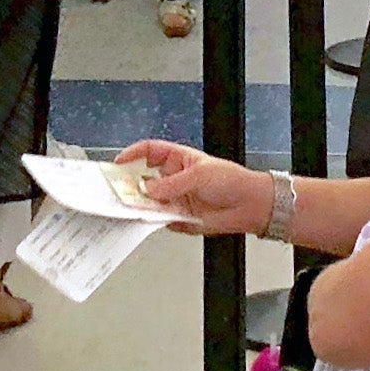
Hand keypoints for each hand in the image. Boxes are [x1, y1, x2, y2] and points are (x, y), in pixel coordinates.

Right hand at [119, 140, 270, 234]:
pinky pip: (160, 218)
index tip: (119, 163)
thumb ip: (173, 184)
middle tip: (119, 189)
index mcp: (178, 159)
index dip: (133, 154)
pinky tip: (150, 218)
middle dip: (132, 183)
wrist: (250, 205)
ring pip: (150, 201)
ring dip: (141, 204)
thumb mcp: (200, 175)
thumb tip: (150, 190)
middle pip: (145, 178)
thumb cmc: (232, 181)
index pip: (150, 151)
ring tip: (132, 206)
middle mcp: (174, 179)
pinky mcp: (179, 217)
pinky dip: (153, 219)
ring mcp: (175, 198)